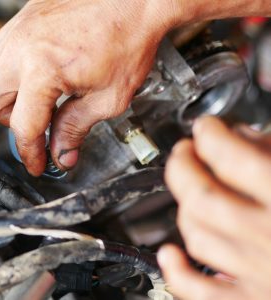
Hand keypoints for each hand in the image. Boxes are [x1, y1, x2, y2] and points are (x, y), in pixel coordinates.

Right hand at [0, 0, 176, 175]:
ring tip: (36, 99)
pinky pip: (0, 51)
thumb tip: (62, 152)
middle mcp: (22, 48)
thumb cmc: (128, 37)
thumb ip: (76, 128)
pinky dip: (10, 69)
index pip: (23, 126)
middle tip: (35, 125)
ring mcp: (19, 31)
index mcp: (42, 70)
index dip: (29, 152)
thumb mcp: (108, 97)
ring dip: (7, 95)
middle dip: (9, 121)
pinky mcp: (22, 20)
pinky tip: (36, 73)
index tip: (36, 162)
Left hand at [159, 116, 270, 299]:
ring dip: (184, 209)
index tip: (206, 127)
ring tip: (188, 192)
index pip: (233, 158)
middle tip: (185, 152)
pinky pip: (201, 292)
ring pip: (198, 237)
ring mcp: (264, 274)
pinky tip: (171, 254)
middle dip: (183, 167)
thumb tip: (243, 137)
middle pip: (203, 197)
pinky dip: (178, 272)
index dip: (210, 136)